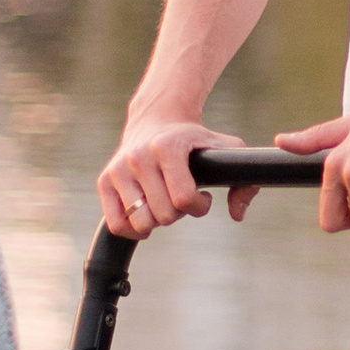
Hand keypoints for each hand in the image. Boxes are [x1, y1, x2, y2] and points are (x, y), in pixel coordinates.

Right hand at [97, 112, 253, 235]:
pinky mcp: (104, 180)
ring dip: (157, 221)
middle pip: (163, 215)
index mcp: (167, 147)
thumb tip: (237, 215)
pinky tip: (146, 214)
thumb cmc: (195, 141)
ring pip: (140, 223)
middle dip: (179, 213)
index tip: (203, 195)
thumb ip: (245, 181)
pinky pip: (116, 225)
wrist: (155, 121)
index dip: (198, 206)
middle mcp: (139, 156)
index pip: (183, 199)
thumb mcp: (226, 150)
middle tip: (181, 197)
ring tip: (163, 202)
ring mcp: (119, 169)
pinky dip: (134, 229)